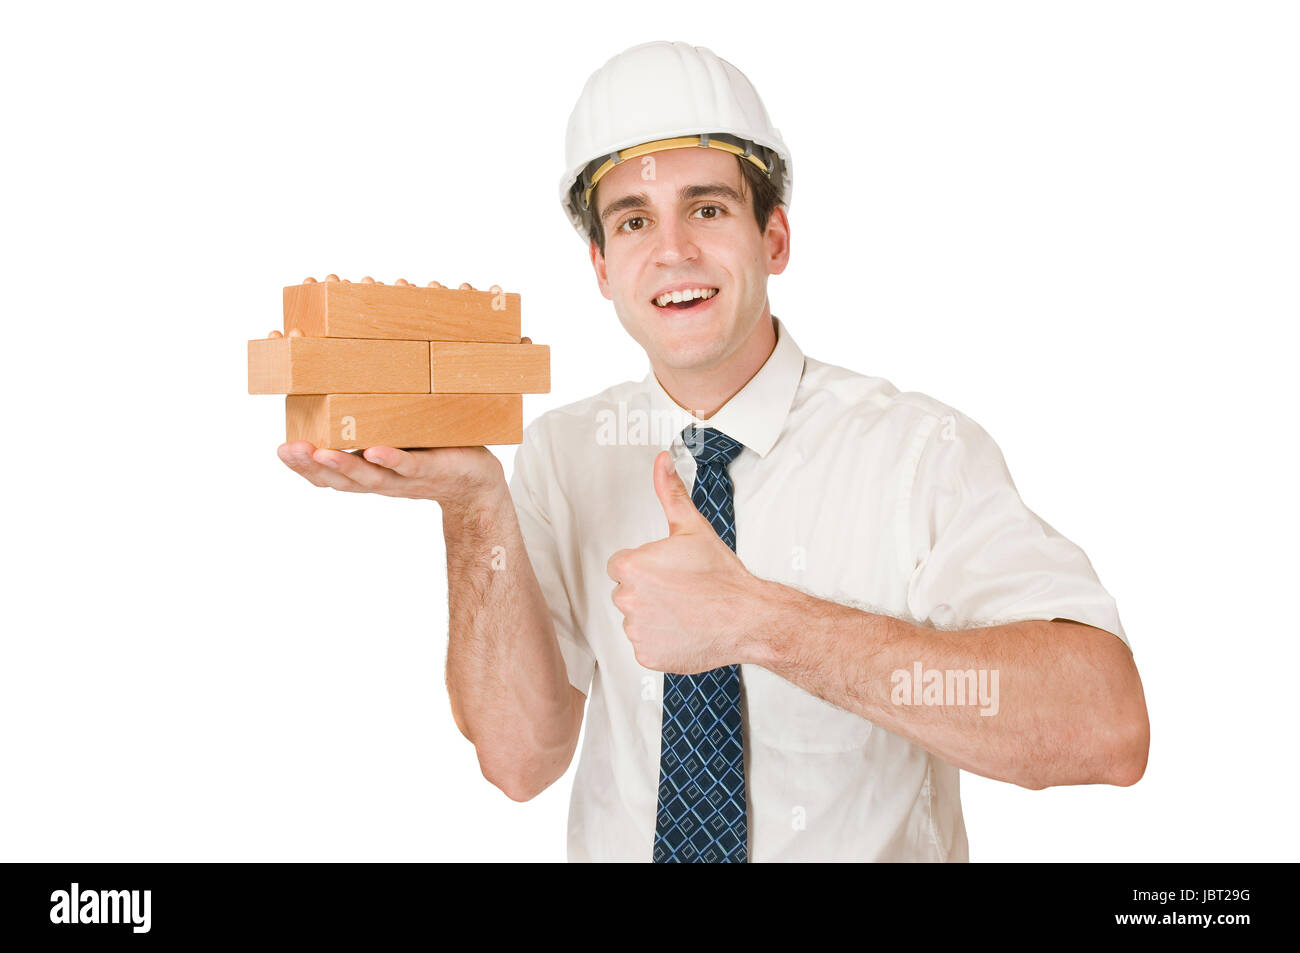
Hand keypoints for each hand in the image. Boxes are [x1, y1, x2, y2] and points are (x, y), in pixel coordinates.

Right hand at [277, 440, 504, 510]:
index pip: (326, 474)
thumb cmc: (431, 452)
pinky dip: (391, 460)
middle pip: (338, 478)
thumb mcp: (396, 435)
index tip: (279, 448)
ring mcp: (406, 476)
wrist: (477, 483)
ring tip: (319, 452)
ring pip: (368, 475)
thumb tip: (343, 374)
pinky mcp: (434, 468)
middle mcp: (381, 478)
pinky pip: (410, 465)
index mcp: (366, 470)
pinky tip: (375, 451)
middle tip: (286, 449)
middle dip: (310, 464)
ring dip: (343, 465)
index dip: (301, 465)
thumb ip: (370, 419)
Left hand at [606, 451, 762, 673]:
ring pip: (637, 619)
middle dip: (648, 591)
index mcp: (630, 567)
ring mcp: (637, 631)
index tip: (668, 571)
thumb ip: (669, 492)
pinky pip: (646, 645)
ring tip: (685, 610)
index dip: (647, 567)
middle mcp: (627, 600)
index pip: (621, 566)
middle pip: (626, 592)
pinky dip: (662, 641)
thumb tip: (662, 461)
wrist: (747, 617)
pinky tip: (684, 630)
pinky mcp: (647, 656)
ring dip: (655, 616)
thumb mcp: (692, 527)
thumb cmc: (721, 576)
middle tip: (681, 590)